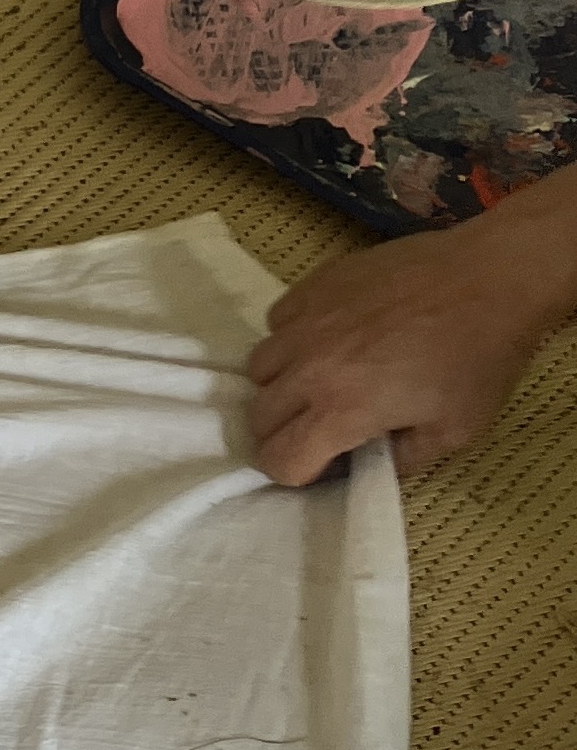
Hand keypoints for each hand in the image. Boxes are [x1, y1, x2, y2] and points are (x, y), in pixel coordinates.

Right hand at [246, 195, 576, 486]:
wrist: (490, 276)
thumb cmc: (479, 358)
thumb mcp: (454, 432)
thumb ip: (400, 459)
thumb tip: (368, 460)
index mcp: (341, 410)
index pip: (278, 460)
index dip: (296, 473)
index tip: (323, 464)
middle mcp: (310, 367)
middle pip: (258, 417)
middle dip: (283, 434)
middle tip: (321, 428)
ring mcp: (306, 321)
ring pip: (258, 368)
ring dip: (281, 385)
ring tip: (318, 381)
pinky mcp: (314, 284)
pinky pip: (276, 322)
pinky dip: (291, 339)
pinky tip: (328, 337)